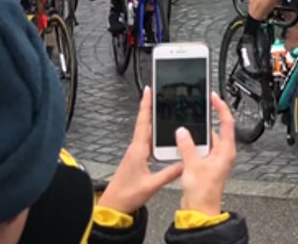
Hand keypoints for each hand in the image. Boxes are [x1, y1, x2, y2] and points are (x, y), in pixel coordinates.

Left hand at [97, 87, 183, 214]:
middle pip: (145, 123)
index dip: (146, 105)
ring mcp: (135, 154)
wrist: (113, 206)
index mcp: (138, 151)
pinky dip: (154, 134)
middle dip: (151, 108)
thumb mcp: (151, 185)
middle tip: (159, 95)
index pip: (143, 123)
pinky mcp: (136, 160)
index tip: (148, 91)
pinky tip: (160, 135)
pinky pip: (146, 142)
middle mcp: (135, 150)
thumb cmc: (126, 196)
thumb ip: (169, 173)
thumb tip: (184, 162)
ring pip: (146, 133)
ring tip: (163, 110)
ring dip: (153, 120)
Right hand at [175, 92, 235, 216]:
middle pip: (215, 129)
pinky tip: (181, 142)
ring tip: (185, 126)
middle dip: (205, 120)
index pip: (227, 122)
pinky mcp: (205, 164)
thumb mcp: (193, 165)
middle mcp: (222, 153)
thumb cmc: (204, 192)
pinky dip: (190, 144)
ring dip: (195, 134)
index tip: (214, 97)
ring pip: (205, 139)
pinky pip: (198, 148)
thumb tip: (182, 131)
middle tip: (197, 108)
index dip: (221, 107)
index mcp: (226, 150)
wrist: (199, 209)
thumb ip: (187, 146)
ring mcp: (214, 159)